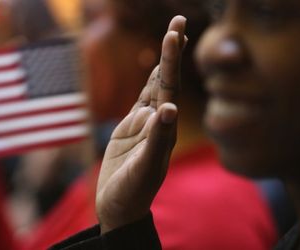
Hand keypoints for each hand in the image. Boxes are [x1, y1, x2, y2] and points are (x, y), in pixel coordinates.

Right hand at [96, 16, 186, 232]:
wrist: (119, 205)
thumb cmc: (132, 192)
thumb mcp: (144, 168)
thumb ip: (156, 139)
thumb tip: (169, 108)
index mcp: (166, 128)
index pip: (171, 88)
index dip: (172, 60)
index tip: (176, 33)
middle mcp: (159, 121)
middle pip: (167, 80)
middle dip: (172, 51)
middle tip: (179, 21)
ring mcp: (145, 122)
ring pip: (156, 86)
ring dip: (164, 62)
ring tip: (174, 36)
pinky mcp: (131, 127)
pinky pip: (141, 99)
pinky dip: (148, 81)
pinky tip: (156, 67)